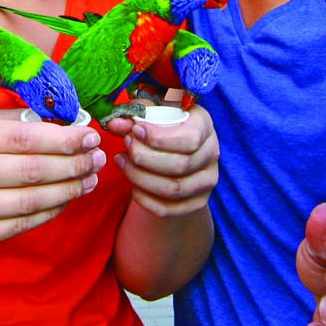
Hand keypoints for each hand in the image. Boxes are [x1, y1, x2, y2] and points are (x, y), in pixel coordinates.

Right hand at [0, 115, 105, 251]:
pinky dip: (50, 211)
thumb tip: (65, 122)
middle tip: (97, 157)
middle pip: (30, 171)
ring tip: (89, 178)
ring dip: (67, 189)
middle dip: (72, 164)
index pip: (21, 138)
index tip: (89, 135)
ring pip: (30, 201)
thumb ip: (11, 120)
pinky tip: (66, 198)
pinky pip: (20, 224)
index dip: (62, 138)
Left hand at [103, 106, 218, 216]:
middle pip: (180, 165)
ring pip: (173, 189)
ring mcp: (207, 180)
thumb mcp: (150, 116)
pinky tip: (131, 184)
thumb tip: (114, 124)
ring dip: (140, 177)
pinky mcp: (197, 202)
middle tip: (126, 146)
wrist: (176, 152)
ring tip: (122, 162)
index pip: (189, 139)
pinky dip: (144, 199)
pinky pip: (167, 209)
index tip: (135, 131)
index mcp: (204, 126)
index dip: (159, 138)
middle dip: (145, 157)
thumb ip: (132, 118)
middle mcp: (212, 153)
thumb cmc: (163, 127)